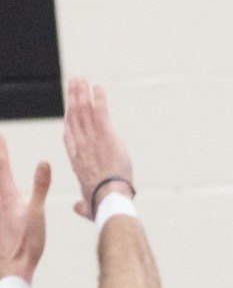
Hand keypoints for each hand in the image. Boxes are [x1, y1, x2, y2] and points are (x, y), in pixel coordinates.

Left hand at [0, 134, 49, 280]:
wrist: (11, 267)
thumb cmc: (27, 243)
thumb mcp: (37, 213)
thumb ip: (40, 187)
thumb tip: (44, 162)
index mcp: (6, 194)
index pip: (2, 165)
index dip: (1, 147)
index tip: (0, 132)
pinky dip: (0, 187)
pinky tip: (2, 192)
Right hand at [62, 77, 134, 219]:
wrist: (108, 197)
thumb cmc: (98, 202)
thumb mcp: (87, 203)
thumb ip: (82, 204)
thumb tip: (79, 208)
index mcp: (75, 158)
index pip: (69, 134)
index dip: (69, 119)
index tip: (69, 109)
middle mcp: (80, 144)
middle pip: (73, 116)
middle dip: (72, 98)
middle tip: (72, 84)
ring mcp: (92, 138)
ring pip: (83, 110)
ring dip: (81, 93)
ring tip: (80, 79)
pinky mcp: (106, 135)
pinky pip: (101, 113)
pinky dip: (99, 99)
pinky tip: (98, 87)